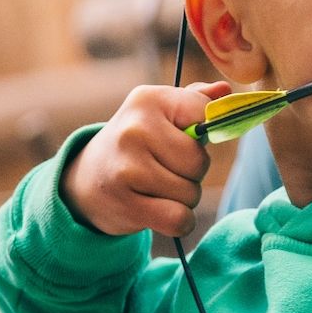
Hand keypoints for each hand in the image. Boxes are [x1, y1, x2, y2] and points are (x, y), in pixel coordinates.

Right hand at [61, 81, 230, 236]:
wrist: (86, 181)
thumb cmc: (137, 145)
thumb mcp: (159, 113)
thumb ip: (195, 101)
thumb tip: (225, 90)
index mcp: (149, 99)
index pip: (206, 116)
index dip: (205, 134)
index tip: (182, 138)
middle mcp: (134, 129)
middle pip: (199, 162)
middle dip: (192, 172)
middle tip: (166, 168)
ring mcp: (126, 167)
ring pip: (190, 193)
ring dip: (183, 198)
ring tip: (157, 188)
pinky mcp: (123, 203)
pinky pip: (178, 220)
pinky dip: (178, 221)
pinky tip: (159, 210)